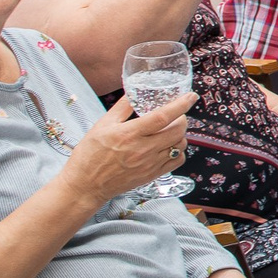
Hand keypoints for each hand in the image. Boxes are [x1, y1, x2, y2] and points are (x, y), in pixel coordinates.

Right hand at [62, 91, 194, 203]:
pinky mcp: (152, 175)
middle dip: (182, 119)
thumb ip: (122, 107)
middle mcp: (143, 150)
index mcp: (129, 134)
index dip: (180, 104)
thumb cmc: (90, 154)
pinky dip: (178, 151)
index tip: (191, 96)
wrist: (86, 185)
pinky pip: (177, 161)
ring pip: (179, 146)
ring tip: (170, 130)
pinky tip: (168, 146)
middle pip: (177, 131)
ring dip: (180, 135)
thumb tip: (135, 91)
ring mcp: (149, 164)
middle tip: (176, 115)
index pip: (163, 116)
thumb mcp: (102, 125)